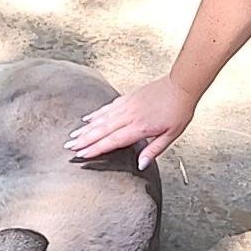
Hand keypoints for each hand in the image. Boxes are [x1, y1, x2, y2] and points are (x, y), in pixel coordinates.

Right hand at [66, 75, 197, 168]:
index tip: (82, 154)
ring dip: (86, 128)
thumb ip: (154, 150)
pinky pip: (108, 107)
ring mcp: (127, 105)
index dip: (96, 148)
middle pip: (102, 129)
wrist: (182, 85)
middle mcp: (130, 115)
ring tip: (73, 135)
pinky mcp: (128, 97)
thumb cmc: (179, 111)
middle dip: (84, 139)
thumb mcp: (172, 135)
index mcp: (140, 127)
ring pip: (102, 118)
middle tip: (69, 147)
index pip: (113, 140)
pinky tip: (88, 118)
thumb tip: (140, 165)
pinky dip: (96, 114)